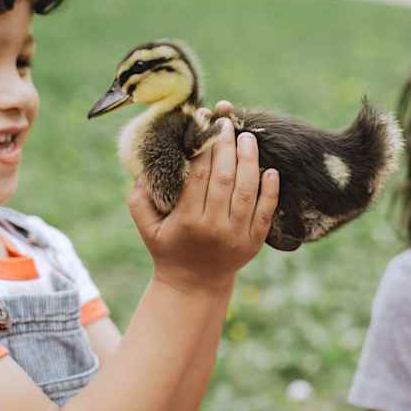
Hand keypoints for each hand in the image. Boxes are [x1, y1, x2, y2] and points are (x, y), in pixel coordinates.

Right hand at [128, 117, 277, 293]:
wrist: (194, 285)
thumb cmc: (167, 249)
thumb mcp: (146, 227)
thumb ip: (139, 197)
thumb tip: (142, 167)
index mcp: (186, 221)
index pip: (198, 175)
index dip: (202, 147)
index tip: (204, 125)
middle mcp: (213, 227)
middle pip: (224, 178)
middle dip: (226, 146)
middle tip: (227, 124)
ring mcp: (237, 235)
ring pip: (247, 190)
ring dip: (249, 160)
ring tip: (248, 138)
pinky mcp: (255, 241)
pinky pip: (266, 211)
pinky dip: (270, 189)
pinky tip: (270, 169)